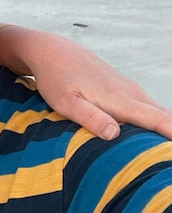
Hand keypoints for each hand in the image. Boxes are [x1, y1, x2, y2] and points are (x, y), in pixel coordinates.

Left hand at [0, 24, 171, 139]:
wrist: (53, 52)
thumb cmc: (56, 79)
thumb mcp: (65, 102)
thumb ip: (89, 117)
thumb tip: (113, 134)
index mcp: (120, 100)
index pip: (158, 119)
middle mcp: (132, 93)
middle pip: (164, 117)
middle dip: (171, 135)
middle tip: (167, 160)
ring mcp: (130, 90)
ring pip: (157, 112)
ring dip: (165, 128)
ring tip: (162, 152)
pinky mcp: (125, 89)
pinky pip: (148, 108)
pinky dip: (156, 121)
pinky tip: (153, 136)